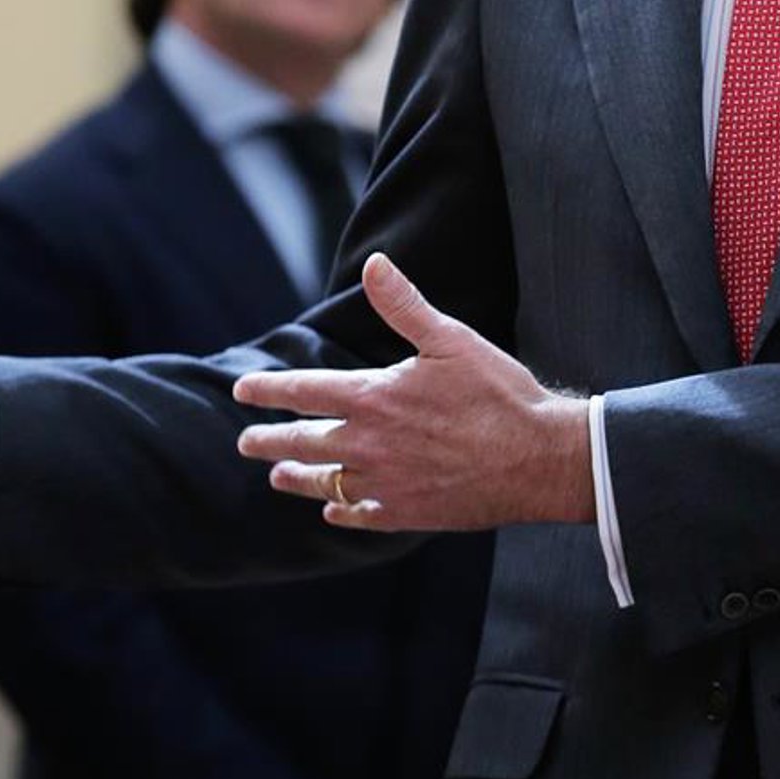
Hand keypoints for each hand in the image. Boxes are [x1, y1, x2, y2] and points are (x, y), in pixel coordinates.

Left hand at [235, 254, 593, 534]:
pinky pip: (360, 514)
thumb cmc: (497, 394)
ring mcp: (385, 483)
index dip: (269, 390)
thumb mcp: (451, 340)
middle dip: (269, 440)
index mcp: (374, 398)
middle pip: (303, 442)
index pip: (304, 391)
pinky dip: (342, 510)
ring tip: (279, 476)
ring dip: (297, 478)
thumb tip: (375, 264)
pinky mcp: (407, 512)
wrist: (537, 458)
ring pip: (325, 482)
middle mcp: (368, 444)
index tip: (242, 391)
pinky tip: (334, 508)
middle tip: (246, 442)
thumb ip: (404, 306)